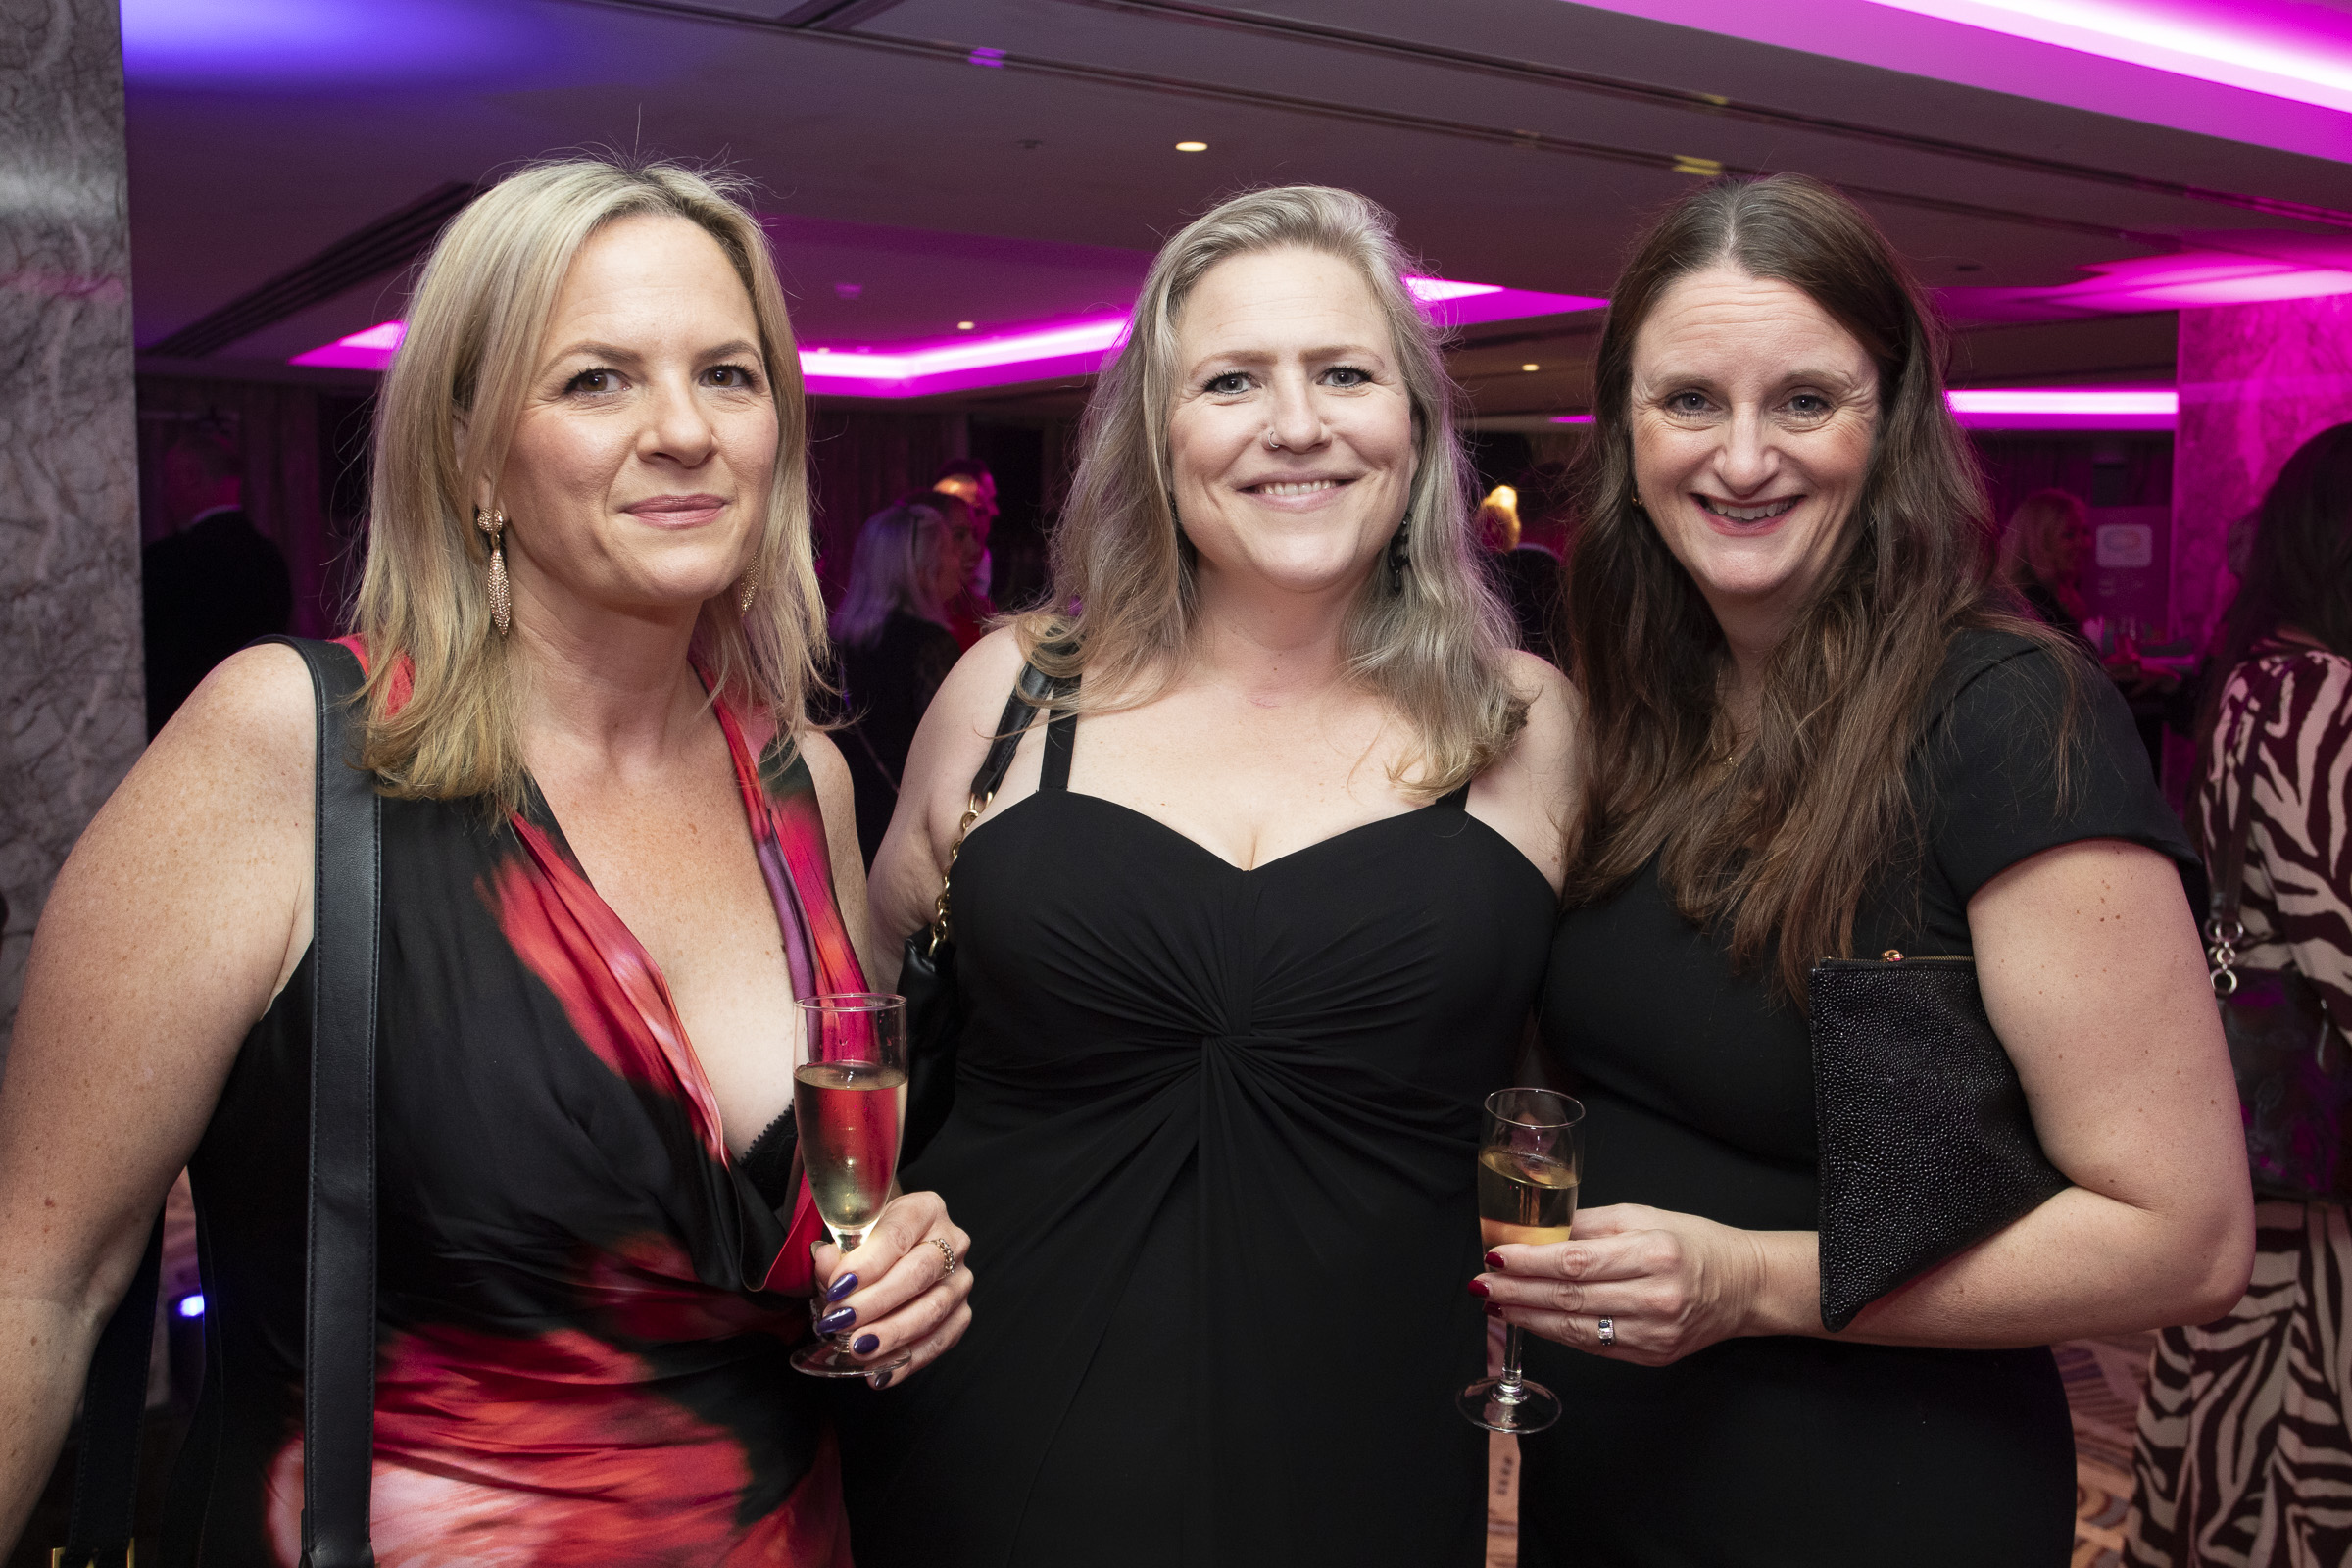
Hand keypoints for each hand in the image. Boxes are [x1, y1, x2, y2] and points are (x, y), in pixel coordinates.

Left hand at [811, 1190, 971, 1388]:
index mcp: (924, 1209)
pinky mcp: (962, 1313)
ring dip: (892, 1334)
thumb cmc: (870, 1243)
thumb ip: (835, 1253)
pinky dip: (908, 1361)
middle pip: (918, 1273)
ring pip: (933, 1310)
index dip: (867, 1263)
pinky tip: (880, 1373)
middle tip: (841, 1322)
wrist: (891, 1254)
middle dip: (877, 1302)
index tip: (838, 1287)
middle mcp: (952, 1241)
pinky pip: (940, 1341)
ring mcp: (960, 1279)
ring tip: (858, 1348)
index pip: (898, 1234)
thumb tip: (827, 1263)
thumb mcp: (848, 1240)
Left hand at [1473, 1203, 1769, 1366]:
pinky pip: (1593, 1346)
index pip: (1576, 1262)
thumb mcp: (1644, 1216)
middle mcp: (1655, 1298)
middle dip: (1517, 1292)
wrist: (1746, 1286)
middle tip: (1481, 1285)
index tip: (1495, 1257)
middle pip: (1570, 1297)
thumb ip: (1590, 1224)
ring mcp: (1654, 1333)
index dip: (1530, 1263)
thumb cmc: (1694, 1243)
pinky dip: (1557, 1333)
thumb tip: (1537, 1231)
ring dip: (1529, 1317)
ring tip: (1495, 1304)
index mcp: (1653, 1253)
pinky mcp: (1652, 1355)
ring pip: (1576, 1328)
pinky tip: (1532, 1320)